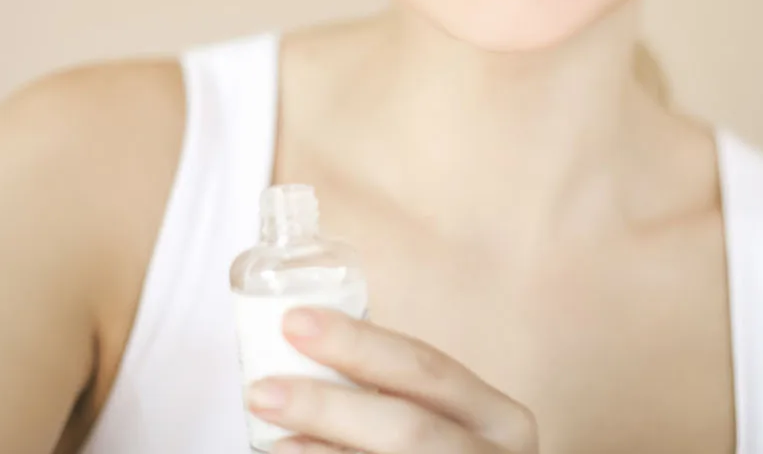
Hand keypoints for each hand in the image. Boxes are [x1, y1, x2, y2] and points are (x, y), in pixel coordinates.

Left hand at [248, 308, 539, 453]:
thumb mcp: (445, 425)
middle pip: (407, 428)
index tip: (294, 322)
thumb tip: (301, 350)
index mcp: (499, 419)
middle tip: (263, 391)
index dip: (359, 343)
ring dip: (320, 453)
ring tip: (270, 442)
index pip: (427, 368)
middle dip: (328, 406)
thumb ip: (393, 395)